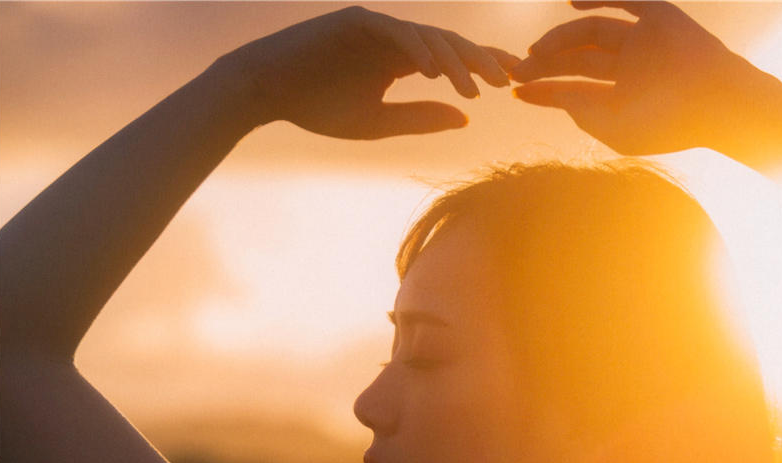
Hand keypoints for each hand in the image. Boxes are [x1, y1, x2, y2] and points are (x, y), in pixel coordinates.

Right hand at [232, 4, 518, 139]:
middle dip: (481, 61)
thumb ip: (420, 118)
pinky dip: (416, 51)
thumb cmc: (318, 108)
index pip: (453, 60)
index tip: (515, 84)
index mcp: (403, 60)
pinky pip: (395, 33)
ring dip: (454, 63)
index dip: (483, 68)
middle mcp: (396, 38)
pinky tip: (435, 73)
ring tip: (477, 88)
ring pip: (428, 38)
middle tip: (510, 82)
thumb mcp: (377, 123)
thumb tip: (466, 118)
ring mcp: (377, 25)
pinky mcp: (355, 20)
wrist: (266, 92)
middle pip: (449, 44)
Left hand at [510, 1, 764, 157]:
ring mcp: (642, 39)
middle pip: (578, 59)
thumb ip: (584, 114)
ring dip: (560, 38)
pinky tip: (570, 4)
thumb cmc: (668, 125)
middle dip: (545, 65)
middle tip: (515, 70)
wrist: (714, 101)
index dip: (544, 90)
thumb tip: (560, 98)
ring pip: (591, 31)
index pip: (576, 88)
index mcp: (623, 96)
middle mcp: (630, 66)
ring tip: (534, 52)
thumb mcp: (616, 130)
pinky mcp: (658, 14)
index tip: (514, 91)